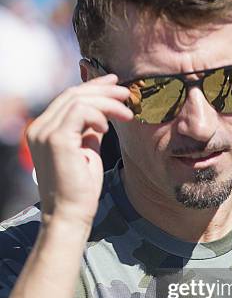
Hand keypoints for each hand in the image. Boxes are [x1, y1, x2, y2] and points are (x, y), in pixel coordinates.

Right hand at [27, 74, 132, 226]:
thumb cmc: (81, 188)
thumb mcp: (88, 151)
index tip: (115, 84)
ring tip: (127, 114)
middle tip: (127, 94)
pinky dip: (99, 114)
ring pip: (79, 100)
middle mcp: (39, 128)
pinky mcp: (56, 139)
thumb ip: (91, 131)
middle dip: (104, 90)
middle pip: (73, 94)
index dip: (93, 86)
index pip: (68, 98)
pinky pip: (81, 111)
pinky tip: (108, 128)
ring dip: (108, 102)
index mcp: (44, 130)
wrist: (72, 213)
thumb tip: (103, 114)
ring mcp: (44, 132)